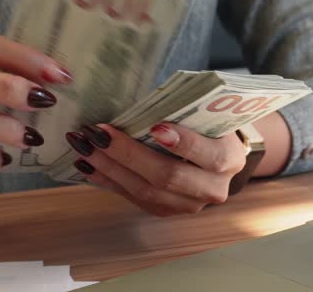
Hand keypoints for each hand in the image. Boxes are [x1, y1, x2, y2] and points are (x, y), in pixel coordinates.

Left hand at [66, 123, 247, 215]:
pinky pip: (133, 198)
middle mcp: (212, 188)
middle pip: (167, 176)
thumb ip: (182, 111)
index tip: (155, 126)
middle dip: (128, 154)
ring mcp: (188, 205)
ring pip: (146, 191)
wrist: (218, 156)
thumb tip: (138, 101)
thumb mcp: (206, 116)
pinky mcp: (166, 211)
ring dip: (110, 169)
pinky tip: (88, 166)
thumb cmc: (207, 126)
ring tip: (83, 148)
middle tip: (97, 134)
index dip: (182, 142)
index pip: (207, 155)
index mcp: (228, 159)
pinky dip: (109, 181)